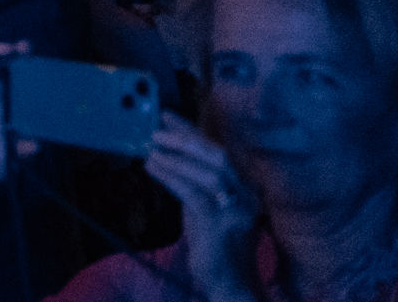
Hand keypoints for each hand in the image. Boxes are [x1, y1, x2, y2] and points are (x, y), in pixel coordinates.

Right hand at [0, 42, 35, 187]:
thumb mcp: (11, 157)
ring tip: (8, 48)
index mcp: (8, 106)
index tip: (44, 62)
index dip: (30, 69)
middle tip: (26, 48)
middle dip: (15, 53)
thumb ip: (23, 150)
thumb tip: (37, 145)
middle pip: (3, 65)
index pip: (20, 80)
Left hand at [142, 115, 261, 301]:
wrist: (230, 283)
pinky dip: (171, 176)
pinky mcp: (220, 225)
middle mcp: (248, 196)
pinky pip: (193, 193)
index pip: (219, 151)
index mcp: (246, 188)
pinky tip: (152, 169)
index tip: (166, 116)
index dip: (192, 131)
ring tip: (149, 151)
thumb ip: (194, 179)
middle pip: (218, 156)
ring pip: (207, 173)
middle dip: (185, 140)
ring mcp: (236, 211)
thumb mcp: (206, 205)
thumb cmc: (215, 242)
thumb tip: (165, 150)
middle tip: (156, 132)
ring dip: (174, 158)